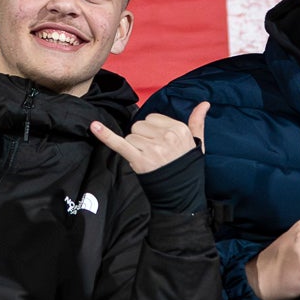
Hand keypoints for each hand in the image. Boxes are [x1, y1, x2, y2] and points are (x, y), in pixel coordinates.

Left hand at [91, 102, 208, 174]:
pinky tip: (94, 126)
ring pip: (130, 135)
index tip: (160, 143)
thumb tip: (204, 103)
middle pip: (139, 125)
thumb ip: (198, 121)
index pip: (153, 117)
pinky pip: (119, 143)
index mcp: (179, 129)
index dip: (153, 130)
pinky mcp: (138, 159)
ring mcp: (152, 148)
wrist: (181, 195)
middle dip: (142, 137)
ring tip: (148, 159)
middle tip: (153, 153)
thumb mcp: (197, 143)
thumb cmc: (187, 168)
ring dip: (134, 146)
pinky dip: (105, 135)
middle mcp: (166, 136)